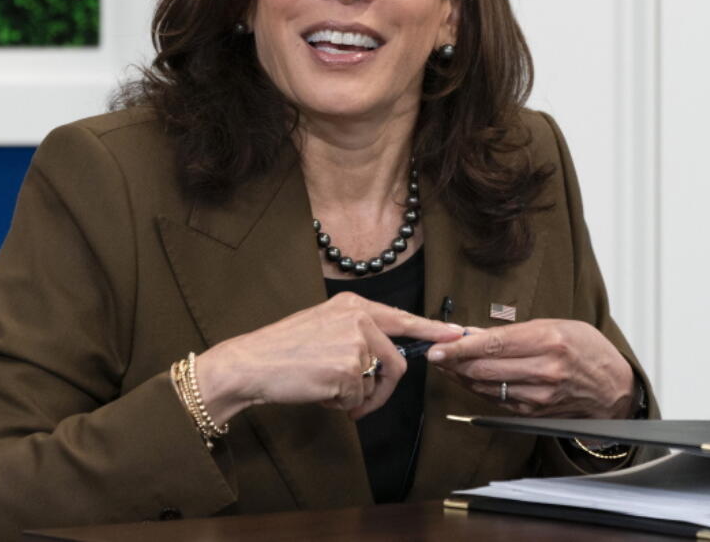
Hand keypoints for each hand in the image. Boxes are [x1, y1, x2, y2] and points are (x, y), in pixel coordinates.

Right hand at [195, 292, 463, 423]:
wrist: (252, 363)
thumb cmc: (283, 349)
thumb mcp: (323, 325)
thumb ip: (357, 333)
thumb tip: (387, 355)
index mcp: (353, 305)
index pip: (403, 318)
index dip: (433, 330)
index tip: (458, 335)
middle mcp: (359, 319)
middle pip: (397, 362)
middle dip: (384, 390)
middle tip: (362, 404)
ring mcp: (355, 343)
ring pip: (376, 384)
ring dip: (356, 398)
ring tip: (327, 390)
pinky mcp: (348, 369)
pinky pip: (358, 399)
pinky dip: (341, 404)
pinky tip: (318, 391)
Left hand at [426, 319, 634, 417]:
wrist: (612, 387)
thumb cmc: (585, 348)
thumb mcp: (554, 325)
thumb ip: (511, 331)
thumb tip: (473, 333)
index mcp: (548, 341)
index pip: (492, 344)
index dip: (459, 348)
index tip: (437, 347)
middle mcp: (544, 370)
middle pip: (484, 369)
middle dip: (453, 362)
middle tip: (435, 353)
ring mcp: (538, 396)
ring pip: (486, 387)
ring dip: (461, 376)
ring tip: (446, 364)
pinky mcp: (534, 413)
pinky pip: (495, 401)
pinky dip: (477, 389)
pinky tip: (467, 378)